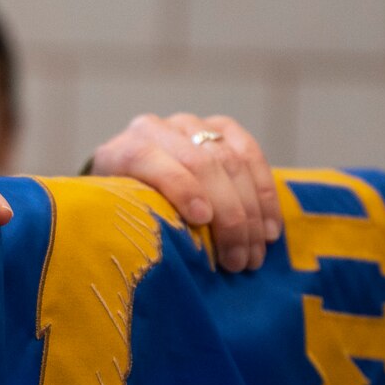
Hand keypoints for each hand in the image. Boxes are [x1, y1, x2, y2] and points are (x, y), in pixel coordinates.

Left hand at [91, 113, 279, 272]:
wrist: (128, 177)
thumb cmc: (122, 210)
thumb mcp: (114, 218)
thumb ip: (132, 223)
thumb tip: (166, 256)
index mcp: (122, 151)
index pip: (150, 159)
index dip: (180, 187)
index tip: (202, 220)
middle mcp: (156, 130)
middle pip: (201, 163)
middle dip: (226, 214)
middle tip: (237, 259)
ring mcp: (191, 125)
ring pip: (231, 161)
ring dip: (251, 211)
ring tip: (255, 252)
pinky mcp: (221, 128)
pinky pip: (251, 154)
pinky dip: (264, 194)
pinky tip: (270, 229)